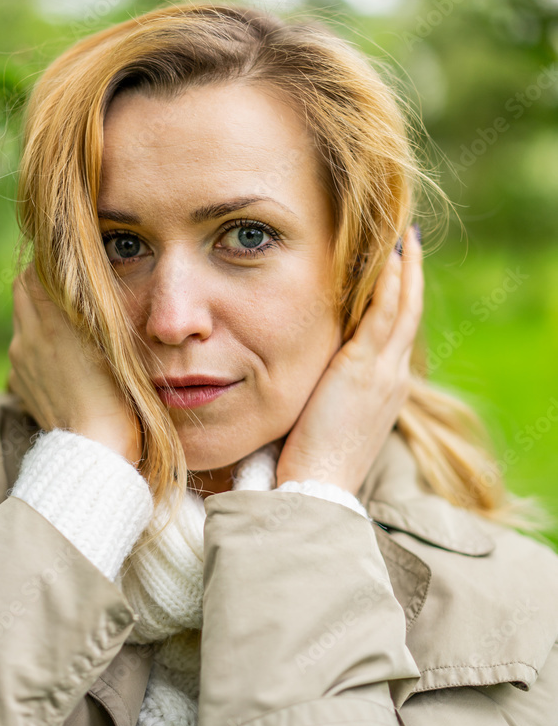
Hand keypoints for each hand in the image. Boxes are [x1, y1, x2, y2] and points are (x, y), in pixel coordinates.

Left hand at [7, 262, 141, 462]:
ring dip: (39, 315)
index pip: (34, 272)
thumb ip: (90, 303)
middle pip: (22, 291)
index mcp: (50, 323)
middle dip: (40, 282)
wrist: (94, 449)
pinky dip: (37, 346)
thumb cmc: (115, 395)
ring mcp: (19, 363)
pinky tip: (63, 359)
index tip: (70, 263)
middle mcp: (26, 338)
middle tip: (67, 285)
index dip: (50, 263)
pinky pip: (22, 352)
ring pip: (22, 322)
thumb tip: (77, 271)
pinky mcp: (20, 385)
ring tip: (69, 324)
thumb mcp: (111, 340)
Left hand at [274, 225, 422, 492]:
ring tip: (403, 237)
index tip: (398, 270)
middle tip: (409, 239)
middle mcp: (393, 377)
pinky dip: (388, 285)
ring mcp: (383, 373)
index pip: (399, 333)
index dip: (402, 298)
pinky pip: (383, 316)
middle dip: (411, 274)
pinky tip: (386, 259)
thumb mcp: (330, 418)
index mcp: (387, 389)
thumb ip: (331, 390)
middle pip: (410, 313)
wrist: (317, 489)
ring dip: (404, 269)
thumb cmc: (313, 461)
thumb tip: (316, 374)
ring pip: (403, 308)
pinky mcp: (363, 369)